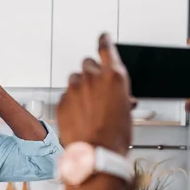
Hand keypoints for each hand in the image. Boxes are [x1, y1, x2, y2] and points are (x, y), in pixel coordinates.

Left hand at [57, 34, 132, 155]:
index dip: (104, 40)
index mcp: (114, 76)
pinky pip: (66, 96)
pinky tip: (79, 116)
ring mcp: (75, 89)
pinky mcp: (62, 101)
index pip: (106, 47)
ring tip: (87, 106)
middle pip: (88, 64)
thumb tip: (120, 98)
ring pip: (75, 79)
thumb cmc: (116, 136)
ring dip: (80, 88)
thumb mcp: (127, 111)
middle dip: (92, 74)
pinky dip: (71, 102)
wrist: (97, 153)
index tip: (103, 37)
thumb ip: (120, 95)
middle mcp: (92, 77)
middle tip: (96, 90)